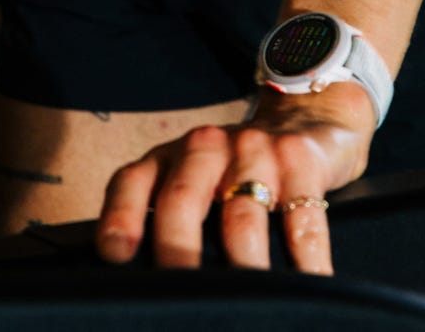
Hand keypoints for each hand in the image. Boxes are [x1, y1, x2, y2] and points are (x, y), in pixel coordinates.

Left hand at [95, 87, 375, 275]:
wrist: (301, 116)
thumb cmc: (233, 168)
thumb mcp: (193, 178)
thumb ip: (168, 217)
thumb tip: (147, 286)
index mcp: (169, 157)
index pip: (132, 182)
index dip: (120, 217)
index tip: (115, 255)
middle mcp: (204, 147)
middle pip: (181, 199)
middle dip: (178, 250)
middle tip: (181, 296)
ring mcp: (253, 151)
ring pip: (241, 216)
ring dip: (243, 266)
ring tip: (245, 308)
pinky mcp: (299, 162)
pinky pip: (302, 220)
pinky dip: (306, 262)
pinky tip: (309, 286)